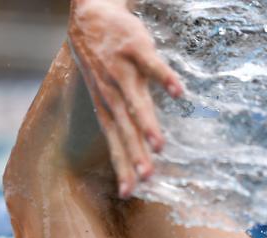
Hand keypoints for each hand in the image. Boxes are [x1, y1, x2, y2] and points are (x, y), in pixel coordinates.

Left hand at [68, 0, 182, 197]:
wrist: (88, 14)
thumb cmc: (99, 59)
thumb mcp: (101, 92)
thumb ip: (118, 117)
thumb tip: (131, 147)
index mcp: (105, 106)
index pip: (114, 142)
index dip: (121, 166)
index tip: (128, 191)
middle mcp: (111, 92)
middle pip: (125, 128)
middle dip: (135, 153)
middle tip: (146, 177)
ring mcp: (122, 70)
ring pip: (136, 101)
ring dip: (147, 123)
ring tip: (159, 145)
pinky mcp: (134, 48)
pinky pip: (152, 65)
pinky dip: (164, 78)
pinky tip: (178, 93)